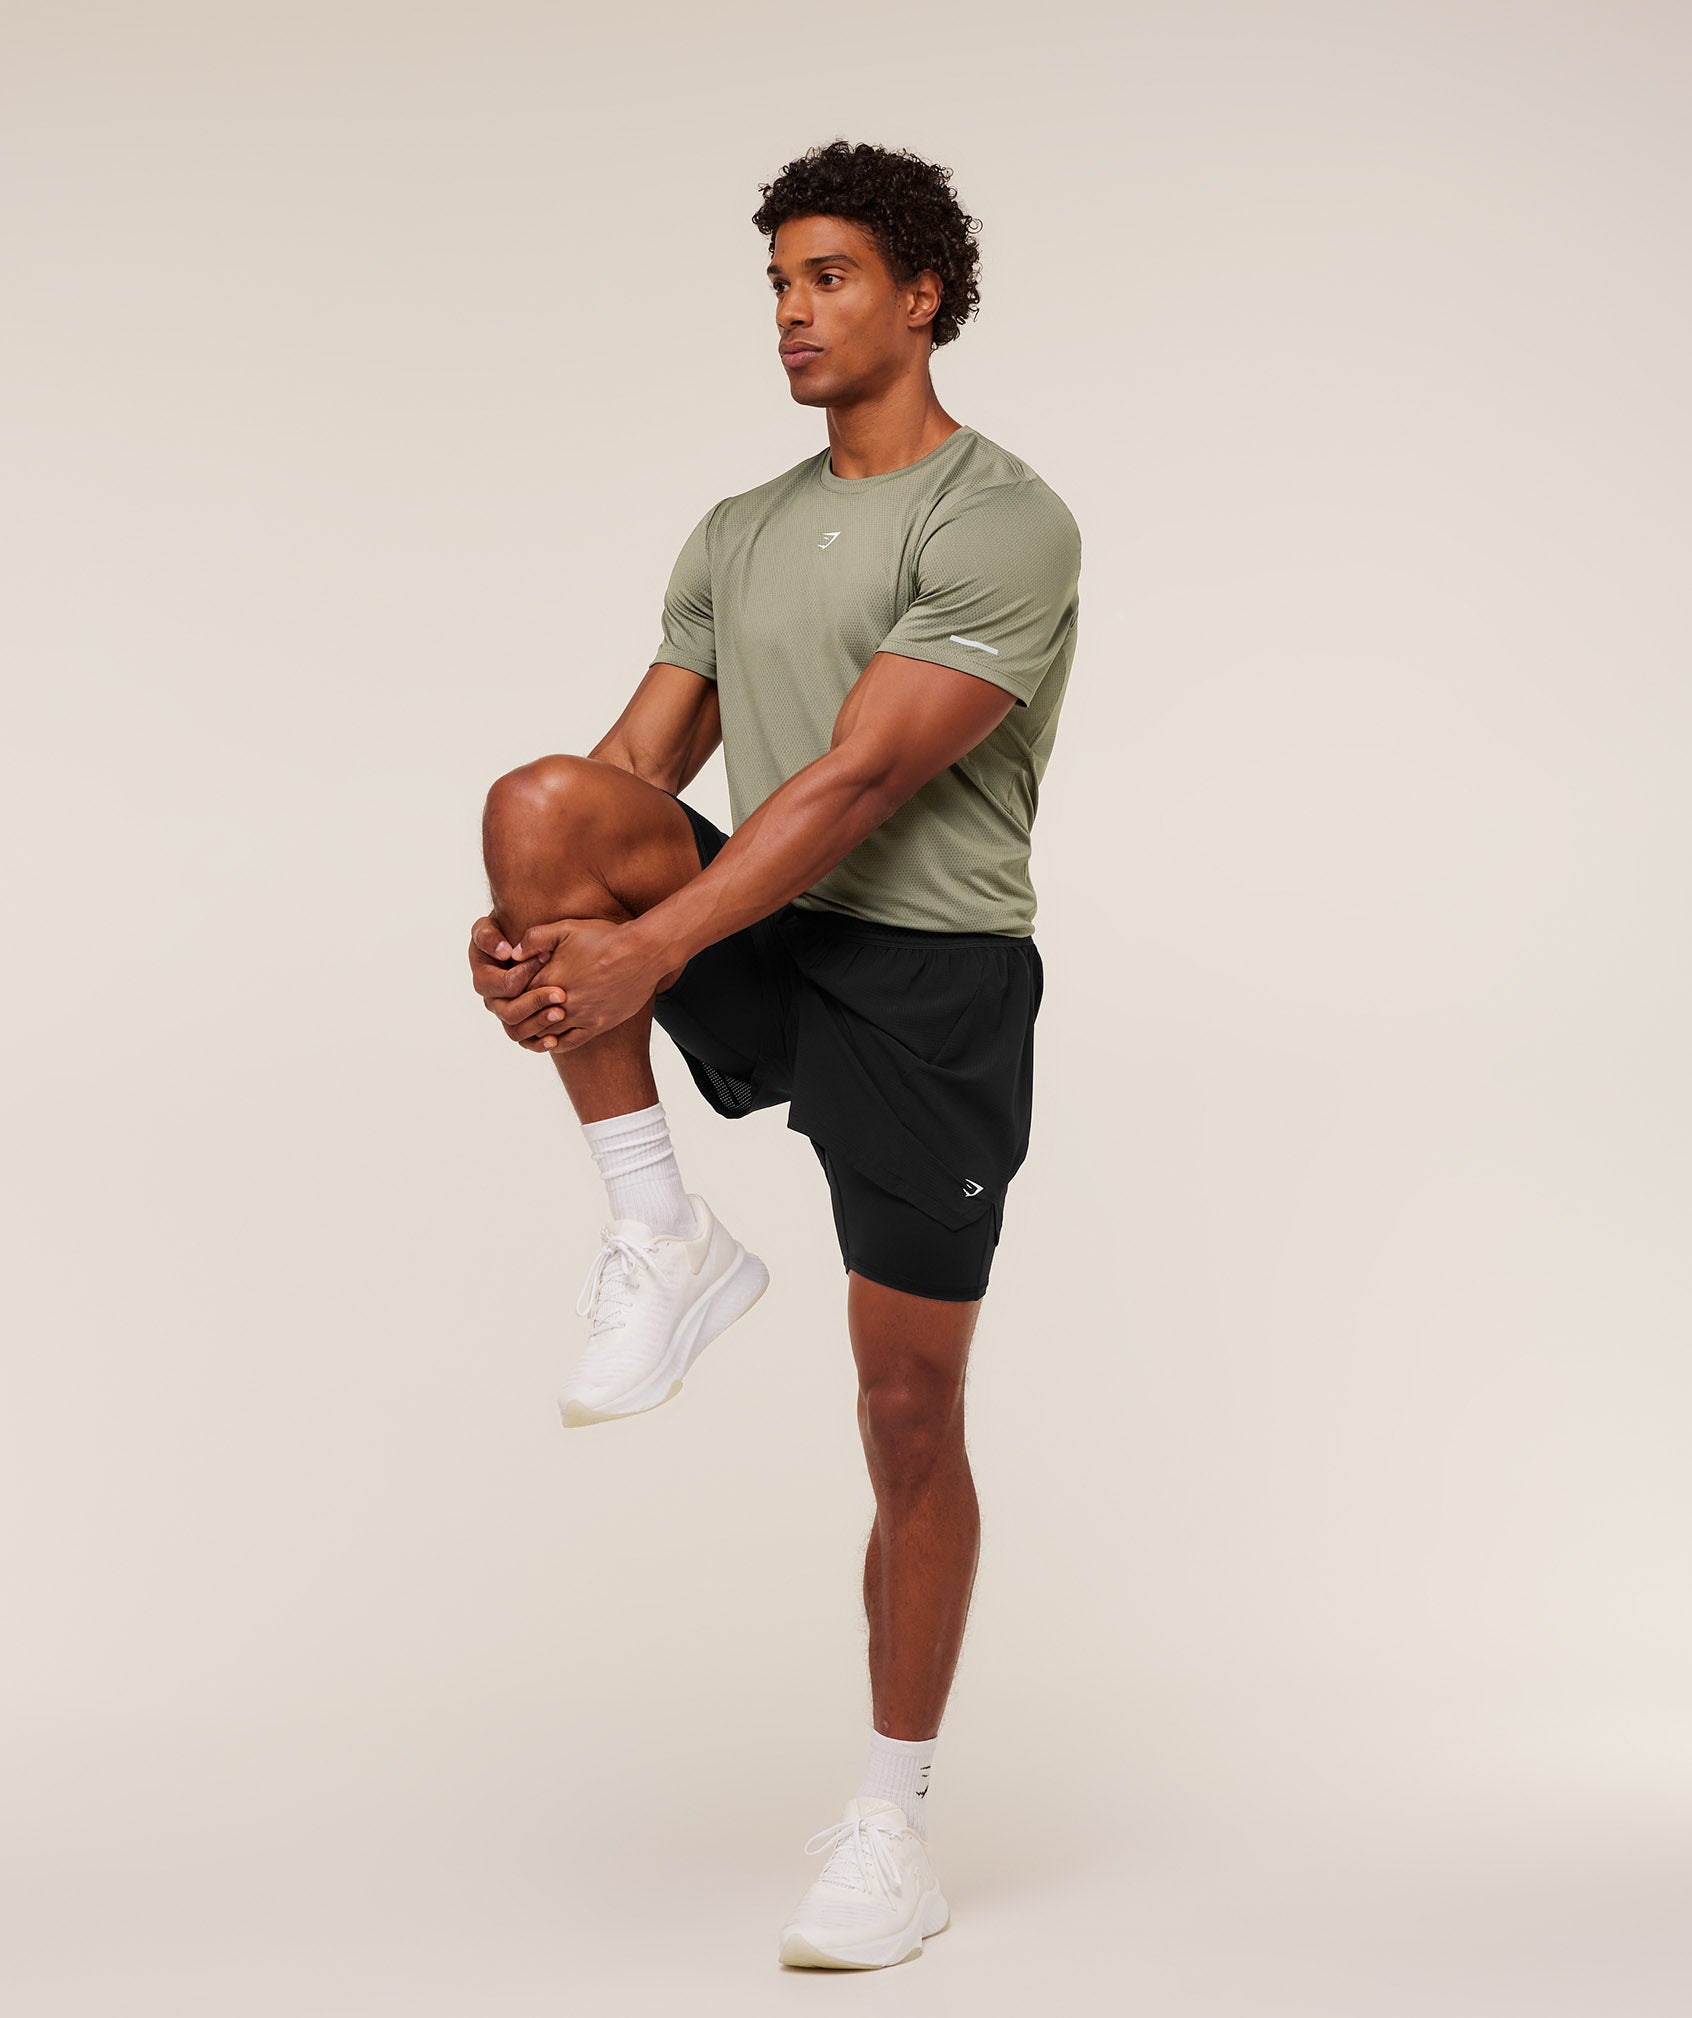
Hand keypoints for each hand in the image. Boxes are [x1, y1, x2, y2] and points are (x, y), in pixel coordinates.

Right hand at [468, 915, 552, 1043]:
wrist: (524, 945)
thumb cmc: (507, 930)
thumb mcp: (491, 928)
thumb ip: (489, 936)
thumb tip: (504, 952)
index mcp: (483, 976)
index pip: (502, 984)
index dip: (523, 974)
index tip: (547, 958)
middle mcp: (491, 998)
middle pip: (508, 1011)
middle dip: (535, 1002)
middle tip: (561, 993)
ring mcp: (505, 1013)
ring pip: (516, 1031)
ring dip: (539, 1023)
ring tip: (561, 1013)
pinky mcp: (520, 1023)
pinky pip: (526, 1042)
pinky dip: (539, 1043)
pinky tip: (556, 1039)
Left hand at [490, 916, 672, 1053]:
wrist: (642, 954)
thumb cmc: (605, 938)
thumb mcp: (567, 928)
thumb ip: (535, 939)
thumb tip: (513, 953)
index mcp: (548, 978)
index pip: (514, 994)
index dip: (511, 992)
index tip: (513, 987)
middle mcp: (560, 1002)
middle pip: (526, 1018)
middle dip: (521, 1013)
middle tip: (520, 1007)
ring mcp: (580, 1017)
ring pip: (545, 1034)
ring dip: (537, 1029)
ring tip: (535, 1021)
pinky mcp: (597, 1025)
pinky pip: (569, 1043)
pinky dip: (557, 1043)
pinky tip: (553, 1039)